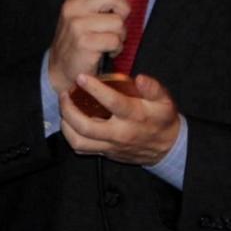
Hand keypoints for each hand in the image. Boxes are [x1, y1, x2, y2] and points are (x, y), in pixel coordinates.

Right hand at [48, 0, 130, 93]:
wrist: (60, 66)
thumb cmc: (77, 38)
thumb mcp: (80, 13)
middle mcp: (73, 7)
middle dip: (123, 10)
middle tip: (117, 22)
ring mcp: (77, 25)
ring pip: (117, 22)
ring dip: (120, 35)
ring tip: (109, 40)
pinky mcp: (84, 43)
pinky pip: (114, 40)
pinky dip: (116, 48)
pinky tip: (107, 51)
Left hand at [59, 73, 180, 165]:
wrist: (166, 148)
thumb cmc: (162, 120)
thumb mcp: (165, 101)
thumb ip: (153, 88)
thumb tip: (140, 78)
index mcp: (134, 117)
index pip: (112, 102)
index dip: (94, 89)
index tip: (81, 77)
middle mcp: (119, 133)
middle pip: (86, 126)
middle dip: (69, 109)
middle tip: (64, 94)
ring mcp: (110, 146)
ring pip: (79, 141)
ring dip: (66, 124)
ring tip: (64, 108)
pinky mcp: (105, 153)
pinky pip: (82, 149)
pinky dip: (71, 136)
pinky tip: (69, 123)